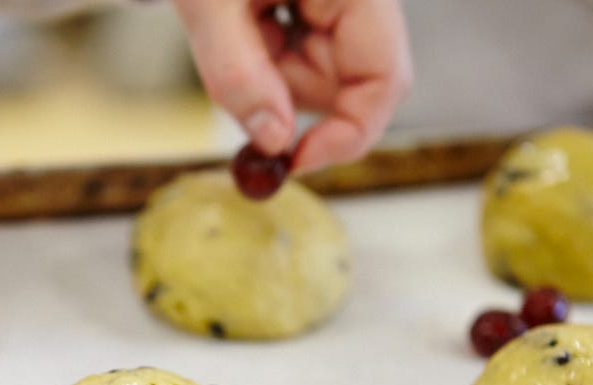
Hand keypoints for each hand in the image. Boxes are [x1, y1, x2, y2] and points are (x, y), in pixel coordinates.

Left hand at [171, 0, 411, 172]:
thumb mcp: (208, 2)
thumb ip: (238, 73)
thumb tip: (274, 142)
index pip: (385, 79)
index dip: (347, 133)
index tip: (294, 160)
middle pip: (350, 86)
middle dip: (289, 94)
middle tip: (237, 70)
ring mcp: (343, 2)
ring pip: (320, 78)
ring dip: (270, 74)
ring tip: (234, 21)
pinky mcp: (321, 7)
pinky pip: (302, 56)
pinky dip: (266, 56)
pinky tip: (244, 16)